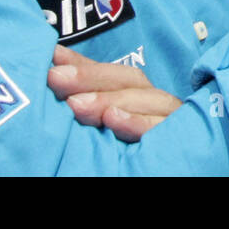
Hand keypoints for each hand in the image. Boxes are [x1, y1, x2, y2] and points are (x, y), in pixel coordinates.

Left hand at [48, 45, 181, 141]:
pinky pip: (158, 130)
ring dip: (108, 99)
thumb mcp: (105, 118)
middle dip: (90, 77)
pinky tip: (113, 119)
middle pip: (128, 81)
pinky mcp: (175, 142)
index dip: (84, 64)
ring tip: (76, 103)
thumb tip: (54, 61)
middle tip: (55, 78)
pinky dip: (136, 122)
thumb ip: (84, 93)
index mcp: (140, 95)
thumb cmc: (126, 148)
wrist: (153, 170)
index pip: (113, 73)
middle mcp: (156, 103)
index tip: (53, 58)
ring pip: (144, 100)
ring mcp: (168, 121)